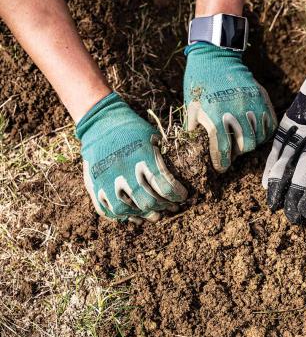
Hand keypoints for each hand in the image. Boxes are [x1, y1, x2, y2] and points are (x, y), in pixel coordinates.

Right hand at [76, 93, 187, 222]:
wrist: (100, 121)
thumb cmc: (132, 129)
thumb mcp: (153, 137)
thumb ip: (162, 159)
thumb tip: (177, 178)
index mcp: (142, 158)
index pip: (165, 186)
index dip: (177, 195)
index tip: (182, 196)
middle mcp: (124, 171)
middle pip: (147, 201)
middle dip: (163, 206)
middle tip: (170, 206)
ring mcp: (105, 179)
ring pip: (125, 209)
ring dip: (142, 214)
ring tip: (153, 214)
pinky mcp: (92, 184)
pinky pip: (106, 209)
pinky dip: (120, 215)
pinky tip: (132, 213)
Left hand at [183, 42, 275, 171]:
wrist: (215, 56)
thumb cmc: (199, 83)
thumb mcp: (191, 108)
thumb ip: (195, 131)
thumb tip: (197, 151)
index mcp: (216, 116)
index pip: (223, 150)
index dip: (222, 163)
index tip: (221, 167)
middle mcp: (237, 112)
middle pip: (246, 146)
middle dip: (238, 153)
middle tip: (231, 151)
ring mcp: (252, 104)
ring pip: (259, 136)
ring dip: (250, 142)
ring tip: (241, 139)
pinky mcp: (262, 97)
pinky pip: (270, 123)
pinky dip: (264, 131)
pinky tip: (254, 131)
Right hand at [262, 20, 305, 223]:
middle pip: (305, 170)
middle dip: (297, 196)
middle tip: (291, 217)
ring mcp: (305, 124)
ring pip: (289, 158)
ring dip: (280, 182)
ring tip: (273, 203)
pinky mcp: (294, 114)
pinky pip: (281, 141)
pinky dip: (273, 160)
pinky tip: (267, 177)